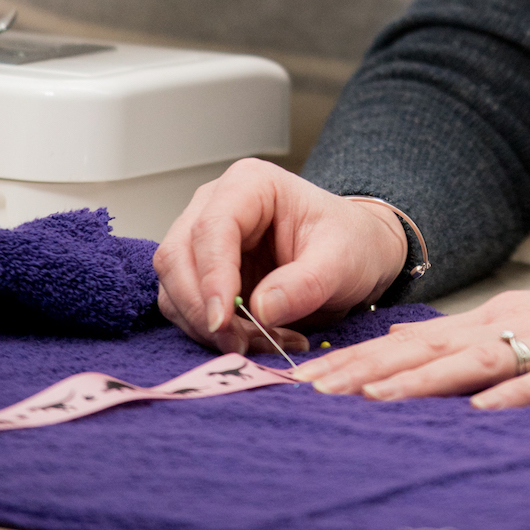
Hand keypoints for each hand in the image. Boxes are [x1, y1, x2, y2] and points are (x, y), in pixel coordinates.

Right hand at [153, 158, 407, 356]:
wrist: (355, 255)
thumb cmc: (349, 242)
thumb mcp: (341, 260)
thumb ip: (306, 283)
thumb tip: (261, 309)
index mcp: (250, 184)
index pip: (212, 227)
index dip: (212, 276)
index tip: (223, 320)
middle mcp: (215, 206)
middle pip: (178, 257)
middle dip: (202, 308)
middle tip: (237, 344)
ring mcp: (203, 241)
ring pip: (175, 288)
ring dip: (207, 327)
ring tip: (261, 343)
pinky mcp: (201, 275)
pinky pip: (186, 309)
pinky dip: (212, 333)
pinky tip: (253, 341)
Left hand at [291, 246, 529, 408]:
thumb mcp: (529, 319)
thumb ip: (468, 336)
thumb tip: (399, 348)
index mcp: (497, 317)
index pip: (412, 341)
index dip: (357, 362)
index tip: (303, 382)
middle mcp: (514, 324)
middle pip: (429, 349)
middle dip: (368, 373)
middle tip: (312, 393)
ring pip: (476, 361)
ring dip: (422, 382)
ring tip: (374, 402)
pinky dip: (515, 396)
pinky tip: (484, 410)